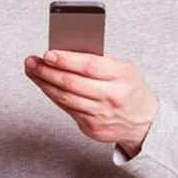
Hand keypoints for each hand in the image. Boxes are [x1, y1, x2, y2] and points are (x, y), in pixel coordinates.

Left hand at [24, 50, 157, 156]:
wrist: (144, 122)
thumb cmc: (129, 88)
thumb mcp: (123, 68)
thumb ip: (98, 59)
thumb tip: (65, 49)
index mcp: (121, 76)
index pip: (89, 66)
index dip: (66, 60)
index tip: (47, 53)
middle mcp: (112, 96)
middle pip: (72, 83)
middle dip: (47, 71)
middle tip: (32, 61)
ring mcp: (101, 114)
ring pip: (65, 98)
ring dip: (44, 83)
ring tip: (32, 70)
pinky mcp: (92, 128)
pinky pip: (67, 109)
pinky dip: (53, 95)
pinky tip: (44, 85)